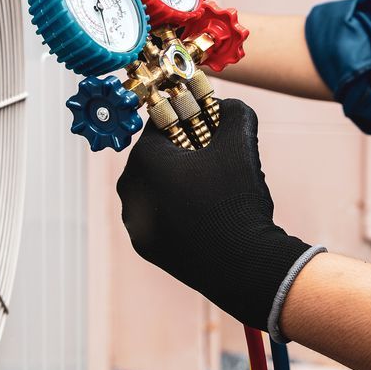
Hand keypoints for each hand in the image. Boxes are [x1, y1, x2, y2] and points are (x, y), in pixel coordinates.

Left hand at [115, 98, 318, 333]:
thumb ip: (233, 111)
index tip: (210, 126)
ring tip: (213, 190)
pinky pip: (159, 216)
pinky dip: (177, 211)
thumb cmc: (237, 199)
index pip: (163, 124)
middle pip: (158, 156)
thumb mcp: (239, 142)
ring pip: (157, 187)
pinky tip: (205, 216)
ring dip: (180, 183)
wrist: (241, 264)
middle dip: (184, 153)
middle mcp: (129, 188)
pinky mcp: (144, 245)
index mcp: (143, 158)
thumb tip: (227, 105)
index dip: (190, 120)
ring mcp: (134, 220)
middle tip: (214, 159)